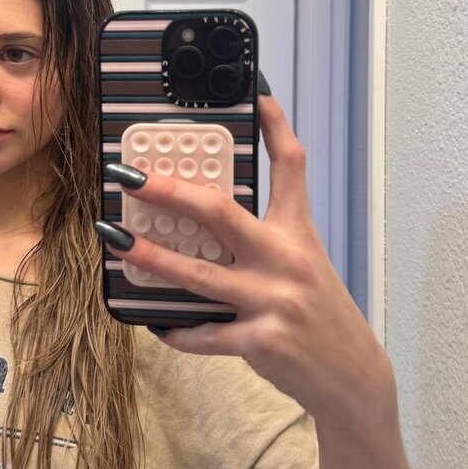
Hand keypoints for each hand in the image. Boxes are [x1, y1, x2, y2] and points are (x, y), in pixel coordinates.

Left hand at [96, 94, 393, 426]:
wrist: (351, 375)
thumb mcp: (303, 263)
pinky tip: (156, 322)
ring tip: (116, 241)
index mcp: (297, 233)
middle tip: (130, 177)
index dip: (274, 125)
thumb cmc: (318, 312)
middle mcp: (286, 260)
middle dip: (170, 191)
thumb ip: (265, 238)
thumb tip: (207, 214)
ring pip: (198, 275)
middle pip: (221, 213)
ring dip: (152, 257)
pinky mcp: (262, 342)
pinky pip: (205, 334)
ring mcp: (273, 301)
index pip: (290, 166)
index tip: (255, 93)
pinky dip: (176, 330)